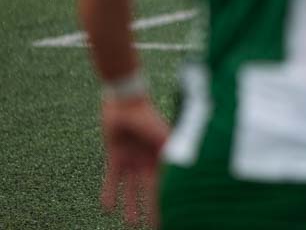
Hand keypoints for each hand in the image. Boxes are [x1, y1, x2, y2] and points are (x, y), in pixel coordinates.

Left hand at [100, 97, 168, 226]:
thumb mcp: (163, 138)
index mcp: (162, 157)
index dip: (167, 199)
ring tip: (130, 224)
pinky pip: (112, 179)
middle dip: (151, 208)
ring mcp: (132, 160)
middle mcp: (148, 161)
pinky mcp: (115, 157)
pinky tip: (107, 208)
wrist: (125, 103)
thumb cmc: (148, 118)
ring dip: (131, 205)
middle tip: (151, 226)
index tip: (171, 214)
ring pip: (131, 188)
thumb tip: (181, 175)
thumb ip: (171, 154)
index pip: (165, 183)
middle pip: (149, 190)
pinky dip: (110, 192)